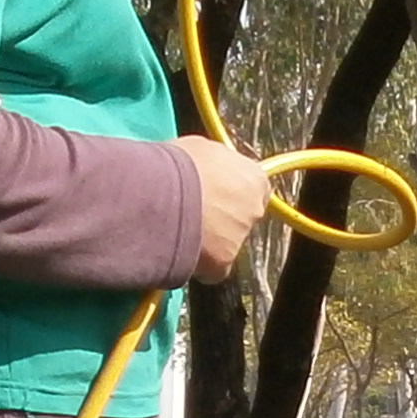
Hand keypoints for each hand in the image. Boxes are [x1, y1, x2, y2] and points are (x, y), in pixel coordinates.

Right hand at [175, 132, 270, 282]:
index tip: (213, 193)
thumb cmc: (178, 165)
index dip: (230, 192)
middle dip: (220, 218)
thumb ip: (213, 164)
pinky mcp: (223, 263)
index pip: (252, 189)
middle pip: (240, 218)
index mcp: (254, 178)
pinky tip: (178, 251)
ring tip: (177, 230)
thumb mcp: (200, 149)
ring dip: (207, 240)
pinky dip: (198, 264)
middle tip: (192, 214)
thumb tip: (206, 168)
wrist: (162, 194)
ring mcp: (240, 238)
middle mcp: (254, 209)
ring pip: (225, 244)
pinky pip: (211, 268)